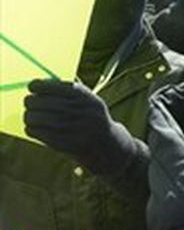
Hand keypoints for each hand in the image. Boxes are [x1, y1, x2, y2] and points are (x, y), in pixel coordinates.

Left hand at [24, 79, 138, 174]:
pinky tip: (34, 129)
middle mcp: (79, 110)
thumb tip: (39, 84)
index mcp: (85, 96)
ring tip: (30, 117)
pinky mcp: (65, 142)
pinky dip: (32, 130)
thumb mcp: (89, 101)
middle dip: (30, 102)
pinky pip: (38, 132)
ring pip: (35, 117)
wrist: (107, 145)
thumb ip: (69, 91)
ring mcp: (72, 127)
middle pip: (40, 101)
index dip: (37, 86)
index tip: (32, 88)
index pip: (51, 86)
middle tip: (29, 103)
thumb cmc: (91, 118)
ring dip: (29, 117)